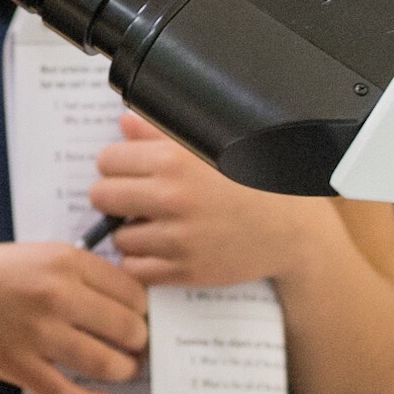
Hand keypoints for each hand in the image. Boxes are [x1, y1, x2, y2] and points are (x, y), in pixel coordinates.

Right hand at [0, 242, 147, 393]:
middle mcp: (57, 295)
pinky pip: (68, 393)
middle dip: (140, 342)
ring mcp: (38, 333)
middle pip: (128, 328)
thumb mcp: (44, 253)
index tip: (143, 318)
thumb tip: (133, 301)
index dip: (145, 310)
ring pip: (106, 363)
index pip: (133, 292)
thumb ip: (85, 272)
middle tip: (139, 347)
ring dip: (125, 371)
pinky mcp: (20, 365)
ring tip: (126, 370)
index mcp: (67, 261)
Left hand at [89, 113, 320, 288]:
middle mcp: (173, 198)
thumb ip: (162, 134)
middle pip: (102, 196)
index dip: (116, 165)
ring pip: (118, 237)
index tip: (129, 171)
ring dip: (130, 232)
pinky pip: (135, 269)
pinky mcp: (186, 271)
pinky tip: (160, 249)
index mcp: (175, 160)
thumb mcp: (209, 147)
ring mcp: (179, 238)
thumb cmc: (253, 182)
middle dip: (114, 197)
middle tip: (134, 199)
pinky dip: (142, 261)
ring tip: (154, 225)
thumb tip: (125, 122)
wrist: (292, 229)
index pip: (107, 160)